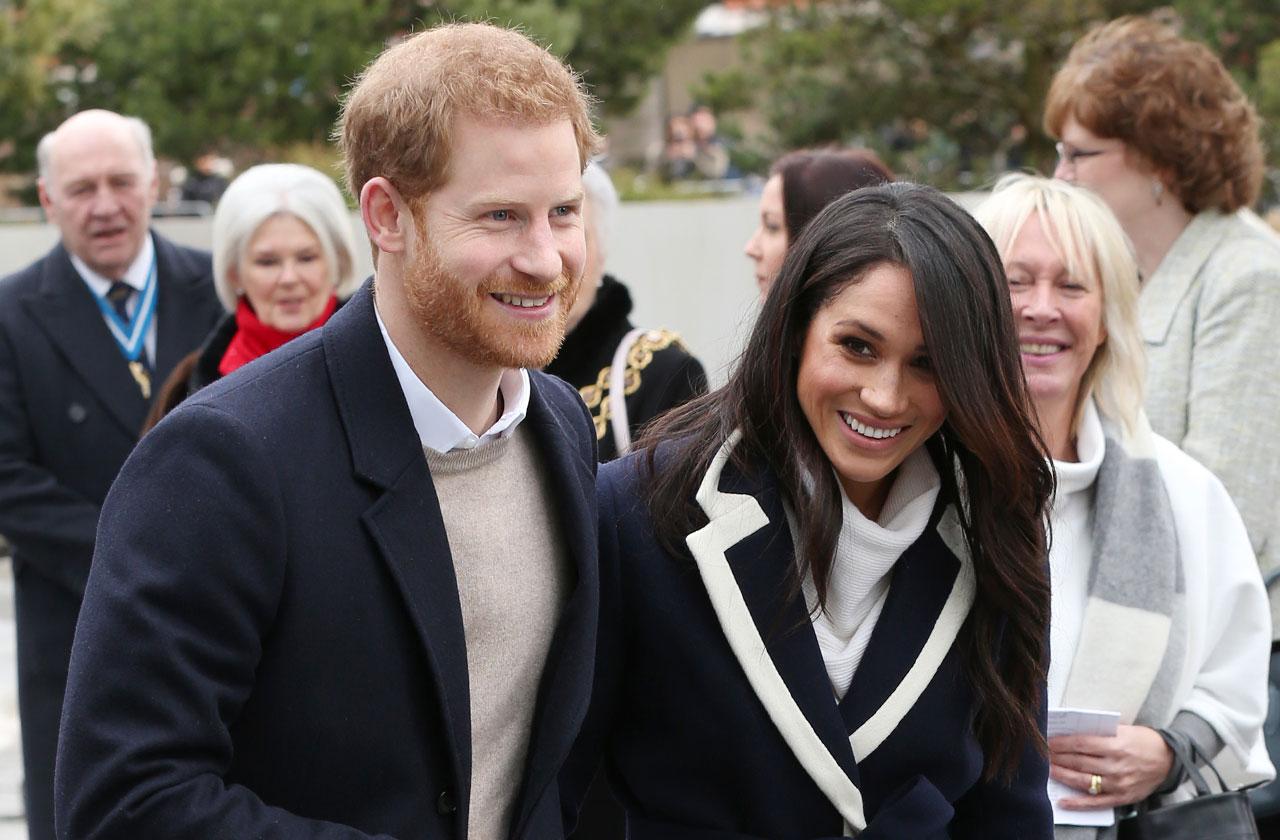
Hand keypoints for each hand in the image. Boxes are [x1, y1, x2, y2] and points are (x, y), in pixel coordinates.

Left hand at [1050, 724, 1172, 809]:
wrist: (1168, 760)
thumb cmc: (1143, 741)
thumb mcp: (1123, 730)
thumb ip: (1099, 732)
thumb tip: (1071, 733)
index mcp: (1116, 745)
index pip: (1081, 744)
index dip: (1062, 743)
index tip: (1047, 741)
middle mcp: (1116, 766)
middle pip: (1079, 762)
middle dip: (1057, 758)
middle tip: (1042, 754)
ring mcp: (1118, 783)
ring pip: (1083, 781)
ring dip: (1062, 775)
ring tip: (1048, 770)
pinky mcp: (1121, 797)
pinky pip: (1096, 802)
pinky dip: (1078, 803)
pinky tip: (1064, 801)